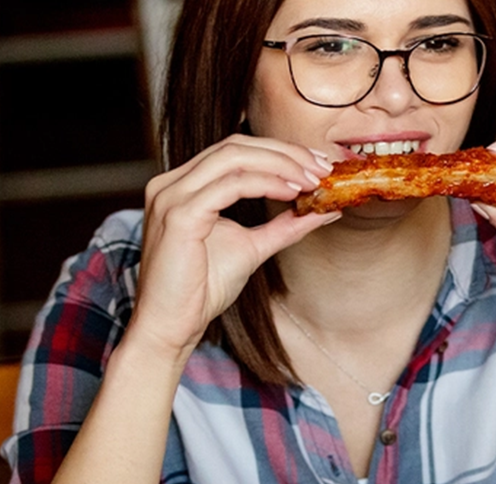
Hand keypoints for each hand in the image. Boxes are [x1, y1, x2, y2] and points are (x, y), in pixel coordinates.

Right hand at [132, 134, 339, 358]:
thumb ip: (285, 225)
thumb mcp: (253, 247)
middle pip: (235, 145)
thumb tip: (325, 208)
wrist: (171, 326)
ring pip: (233, 158)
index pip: (234, 150)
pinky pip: (230, 185)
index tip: (316, 164)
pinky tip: (291, 193)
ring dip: (280, 165)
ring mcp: (171, 196)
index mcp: (183, 186)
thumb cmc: (202, 290)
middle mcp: (171, 183)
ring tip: (311, 181)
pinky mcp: (179, 215)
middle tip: (321, 167)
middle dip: (285, 152)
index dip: (279, 151)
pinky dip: (266, 184)